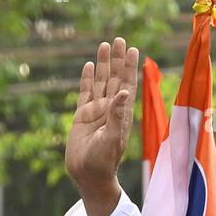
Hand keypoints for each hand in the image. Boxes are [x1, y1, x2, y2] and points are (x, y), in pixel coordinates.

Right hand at [66, 37, 139, 215]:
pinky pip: (85, 93)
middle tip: (119, 40)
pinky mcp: (82, 117)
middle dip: (117, 60)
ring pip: (100, 82)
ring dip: (103, 65)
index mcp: (121, 113)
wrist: (88, 176)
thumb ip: (117, 114)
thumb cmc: (104, 161)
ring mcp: (96, 111)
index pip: (127, 84)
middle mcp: (110, 109)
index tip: (133, 49)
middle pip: (115, 78)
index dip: (130, 67)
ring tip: (105, 45)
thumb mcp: (112, 137)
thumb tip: (125, 92)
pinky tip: (89, 66)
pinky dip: (87, 79)